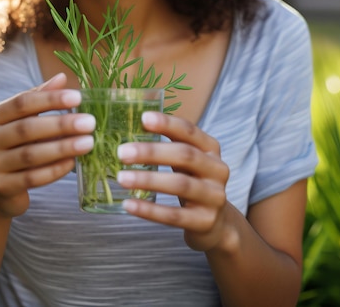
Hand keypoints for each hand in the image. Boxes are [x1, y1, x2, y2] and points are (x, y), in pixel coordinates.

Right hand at [0, 73, 94, 217]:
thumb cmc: (16, 145)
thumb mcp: (24, 120)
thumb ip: (40, 98)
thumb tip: (62, 78)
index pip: (22, 102)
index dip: (50, 99)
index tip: (77, 97)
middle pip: (27, 128)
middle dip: (61, 124)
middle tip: (89, 122)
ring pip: (31, 155)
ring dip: (62, 147)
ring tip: (88, 143)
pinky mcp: (2, 188)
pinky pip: (32, 178)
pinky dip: (55, 169)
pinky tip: (72, 162)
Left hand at [116, 111, 229, 251]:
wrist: (216, 222)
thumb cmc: (192, 180)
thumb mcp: (187, 159)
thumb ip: (167, 144)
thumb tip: (129, 128)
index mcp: (210, 148)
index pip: (189, 131)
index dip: (168, 124)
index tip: (144, 118)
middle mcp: (217, 169)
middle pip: (185, 155)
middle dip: (151, 152)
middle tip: (122, 152)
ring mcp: (214, 196)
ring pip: (180, 185)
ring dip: (147, 180)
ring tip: (121, 178)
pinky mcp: (205, 222)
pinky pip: (174, 215)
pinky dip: (149, 210)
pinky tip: (129, 204)